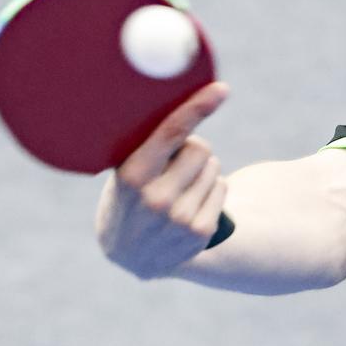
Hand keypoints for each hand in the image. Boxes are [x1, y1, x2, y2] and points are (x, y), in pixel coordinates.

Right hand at [95, 82, 230, 278]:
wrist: (131, 256)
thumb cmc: (129, 198)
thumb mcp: (124, 172)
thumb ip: (146, 146)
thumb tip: (178, 103)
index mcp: (133, 176)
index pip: (171, 133)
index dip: (196, 108)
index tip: (220, 90)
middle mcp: (157, 198)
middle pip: (201, 148)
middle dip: (192, 151)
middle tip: (174, 166)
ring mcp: (180, 218)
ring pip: (214, 168)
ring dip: (202, 172)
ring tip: (178, 189)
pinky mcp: (200, 232)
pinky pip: (221, 188)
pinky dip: (211, 191)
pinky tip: (190, 204)